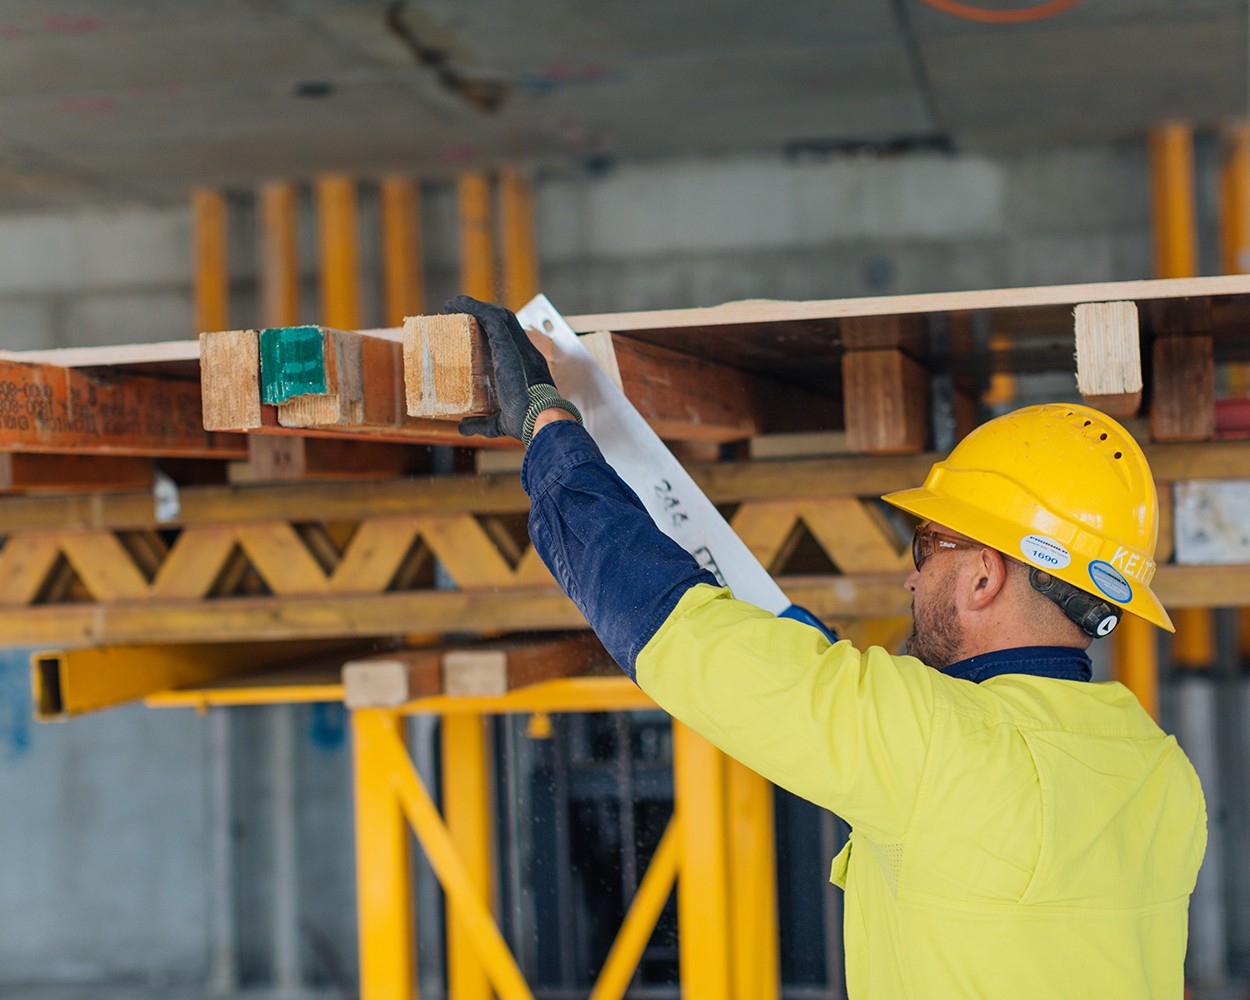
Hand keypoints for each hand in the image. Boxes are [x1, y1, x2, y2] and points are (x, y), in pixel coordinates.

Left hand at [444, 295, 578, 442]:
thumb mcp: (500, 422)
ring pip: (498, 316)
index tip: (474, 332)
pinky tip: (458, 304)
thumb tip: (463, 427)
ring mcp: (518, 347)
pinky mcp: (507, 345)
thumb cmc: (527, 422)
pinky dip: (475, 308)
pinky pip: (491, 318)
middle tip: (460, 314)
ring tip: (455, 305)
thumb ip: (482, 423)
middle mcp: (525, 352)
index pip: (512, 342)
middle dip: (483, 315)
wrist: (541, 418)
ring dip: (476, 307)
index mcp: (528, 367)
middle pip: (505, 324)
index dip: (493, 334)